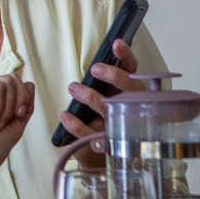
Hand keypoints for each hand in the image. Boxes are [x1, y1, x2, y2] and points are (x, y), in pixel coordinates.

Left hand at [58, 39, 144, 164]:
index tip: (116, 43)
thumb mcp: (109, 95)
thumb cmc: (107, 117)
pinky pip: (89, 134)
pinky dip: (76, 125)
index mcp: (132, 93)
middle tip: (95, 68)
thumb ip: (107, 78)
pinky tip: (65, 115)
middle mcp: (130, 110)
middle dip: (114, 76)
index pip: (134, 71)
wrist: (103, 155)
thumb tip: (99, 56)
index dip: (127, 57)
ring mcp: (119, 128)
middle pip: (131, 91)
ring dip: (90, 97)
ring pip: (109, 111)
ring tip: (73, 87)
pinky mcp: (103, 145)